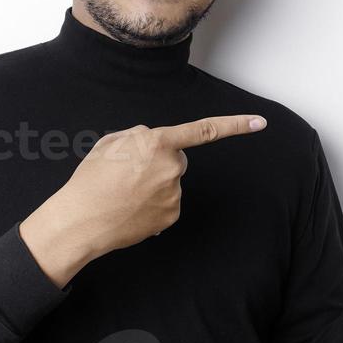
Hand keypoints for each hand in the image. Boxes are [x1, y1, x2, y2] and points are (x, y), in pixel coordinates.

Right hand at [20, 114, 266, 284]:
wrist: (82, 220)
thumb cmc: (92, 179)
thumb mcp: (110, 142)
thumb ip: (139, 136)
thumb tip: (153, 143)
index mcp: (158, 143)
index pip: (204, 131)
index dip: (235, 125)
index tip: (260, 122)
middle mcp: (172, 168)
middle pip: (177, 158)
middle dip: (160, 161)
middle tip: (129, 173)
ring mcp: (174, 194)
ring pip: (170, 182)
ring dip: (153, 184)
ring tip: (124, 192)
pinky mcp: (172, 215)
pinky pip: (167, 203)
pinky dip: (153, 204)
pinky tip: (132, 207)